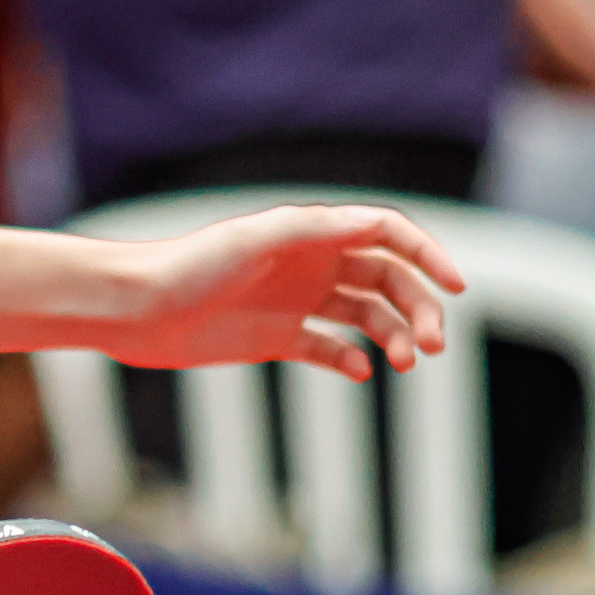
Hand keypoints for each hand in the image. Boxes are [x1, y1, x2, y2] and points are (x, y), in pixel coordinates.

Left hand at [105, 205, 465, 379]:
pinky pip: (331, 349)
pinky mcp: (277, 339)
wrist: (138, 310)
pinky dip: (351, 359)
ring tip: (402, 361)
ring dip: (394, 335)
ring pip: (368, 316)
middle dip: (418, 307)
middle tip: (429, 345)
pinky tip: (358, 369)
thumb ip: (315, 229)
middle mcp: (310, 263)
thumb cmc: (190, 266)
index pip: (387, 234)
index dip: (428, 254)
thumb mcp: (255, 239)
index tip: (456, 286)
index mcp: (311, 232)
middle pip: (388, 280)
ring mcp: (296, 302)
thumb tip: (376, 224)